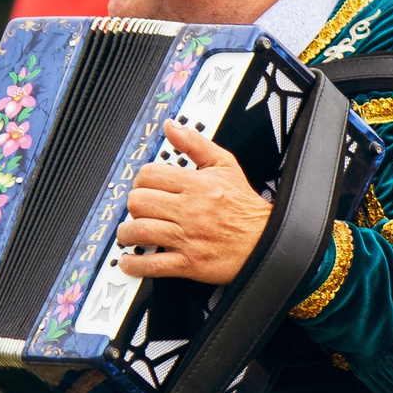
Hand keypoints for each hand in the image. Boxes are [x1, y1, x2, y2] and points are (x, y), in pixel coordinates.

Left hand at [117, 122, 271, 285]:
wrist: (266, 240)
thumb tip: (173, 127)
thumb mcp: (225, 165)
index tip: (143, 186)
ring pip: (141, 231)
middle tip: (138, 209)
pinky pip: (153, 265)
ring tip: (129, 233)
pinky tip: (130, 260)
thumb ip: (195, 144)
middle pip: (139, 202)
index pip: (150, 175)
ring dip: (127, 233)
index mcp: (196, 185)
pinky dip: (135, 265)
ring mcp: (188, 238)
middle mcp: (190, 211)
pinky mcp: (189, 263)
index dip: (140, 180)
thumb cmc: (244, 207)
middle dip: (133, 205)